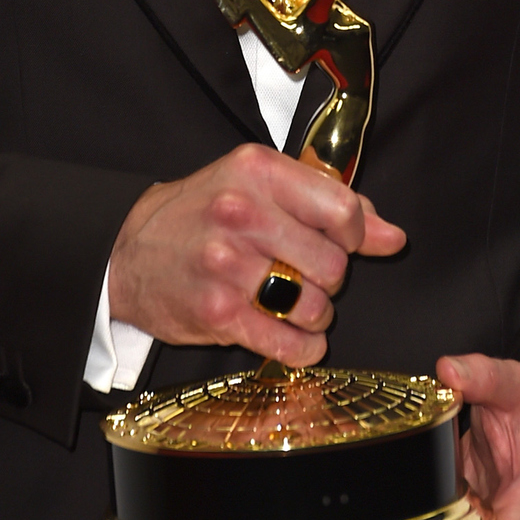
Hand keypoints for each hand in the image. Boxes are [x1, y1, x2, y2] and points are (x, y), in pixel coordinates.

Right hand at [108, 143, 406, 365]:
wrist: (127, 251)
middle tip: (304, 273)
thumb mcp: (258, 185)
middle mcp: (242, 214)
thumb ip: (328, 203)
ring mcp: (228, 265)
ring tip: (290, 302)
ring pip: (316, 306)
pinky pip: (291, 345)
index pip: (342, 209)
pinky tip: (290, 335)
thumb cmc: (200, 213)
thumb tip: (392, 236)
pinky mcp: (218, 313)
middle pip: (333, 263)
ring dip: (313, 314)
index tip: (340, 242)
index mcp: (258, 171)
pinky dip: (302, 347)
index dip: (355, 234)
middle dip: (328, 277)